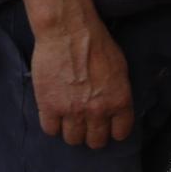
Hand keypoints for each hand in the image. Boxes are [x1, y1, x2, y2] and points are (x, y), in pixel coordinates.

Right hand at [29, 15, 133, 148]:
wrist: (68, 30)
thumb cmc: (95, 42)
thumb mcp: (120, 67)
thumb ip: (117, 92)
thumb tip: (113, 106)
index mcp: (119, 101)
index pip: (120, 133)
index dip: (112, 130)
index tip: (106, 126)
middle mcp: (98, 111)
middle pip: (96, 141)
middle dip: (91, 133)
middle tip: (85, 123)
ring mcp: (73, 111)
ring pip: (73, 139)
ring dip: (71, 130)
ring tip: (67, 118)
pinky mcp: (50, 106)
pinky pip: (50, 130)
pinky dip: (51, 124)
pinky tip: (52, 112)